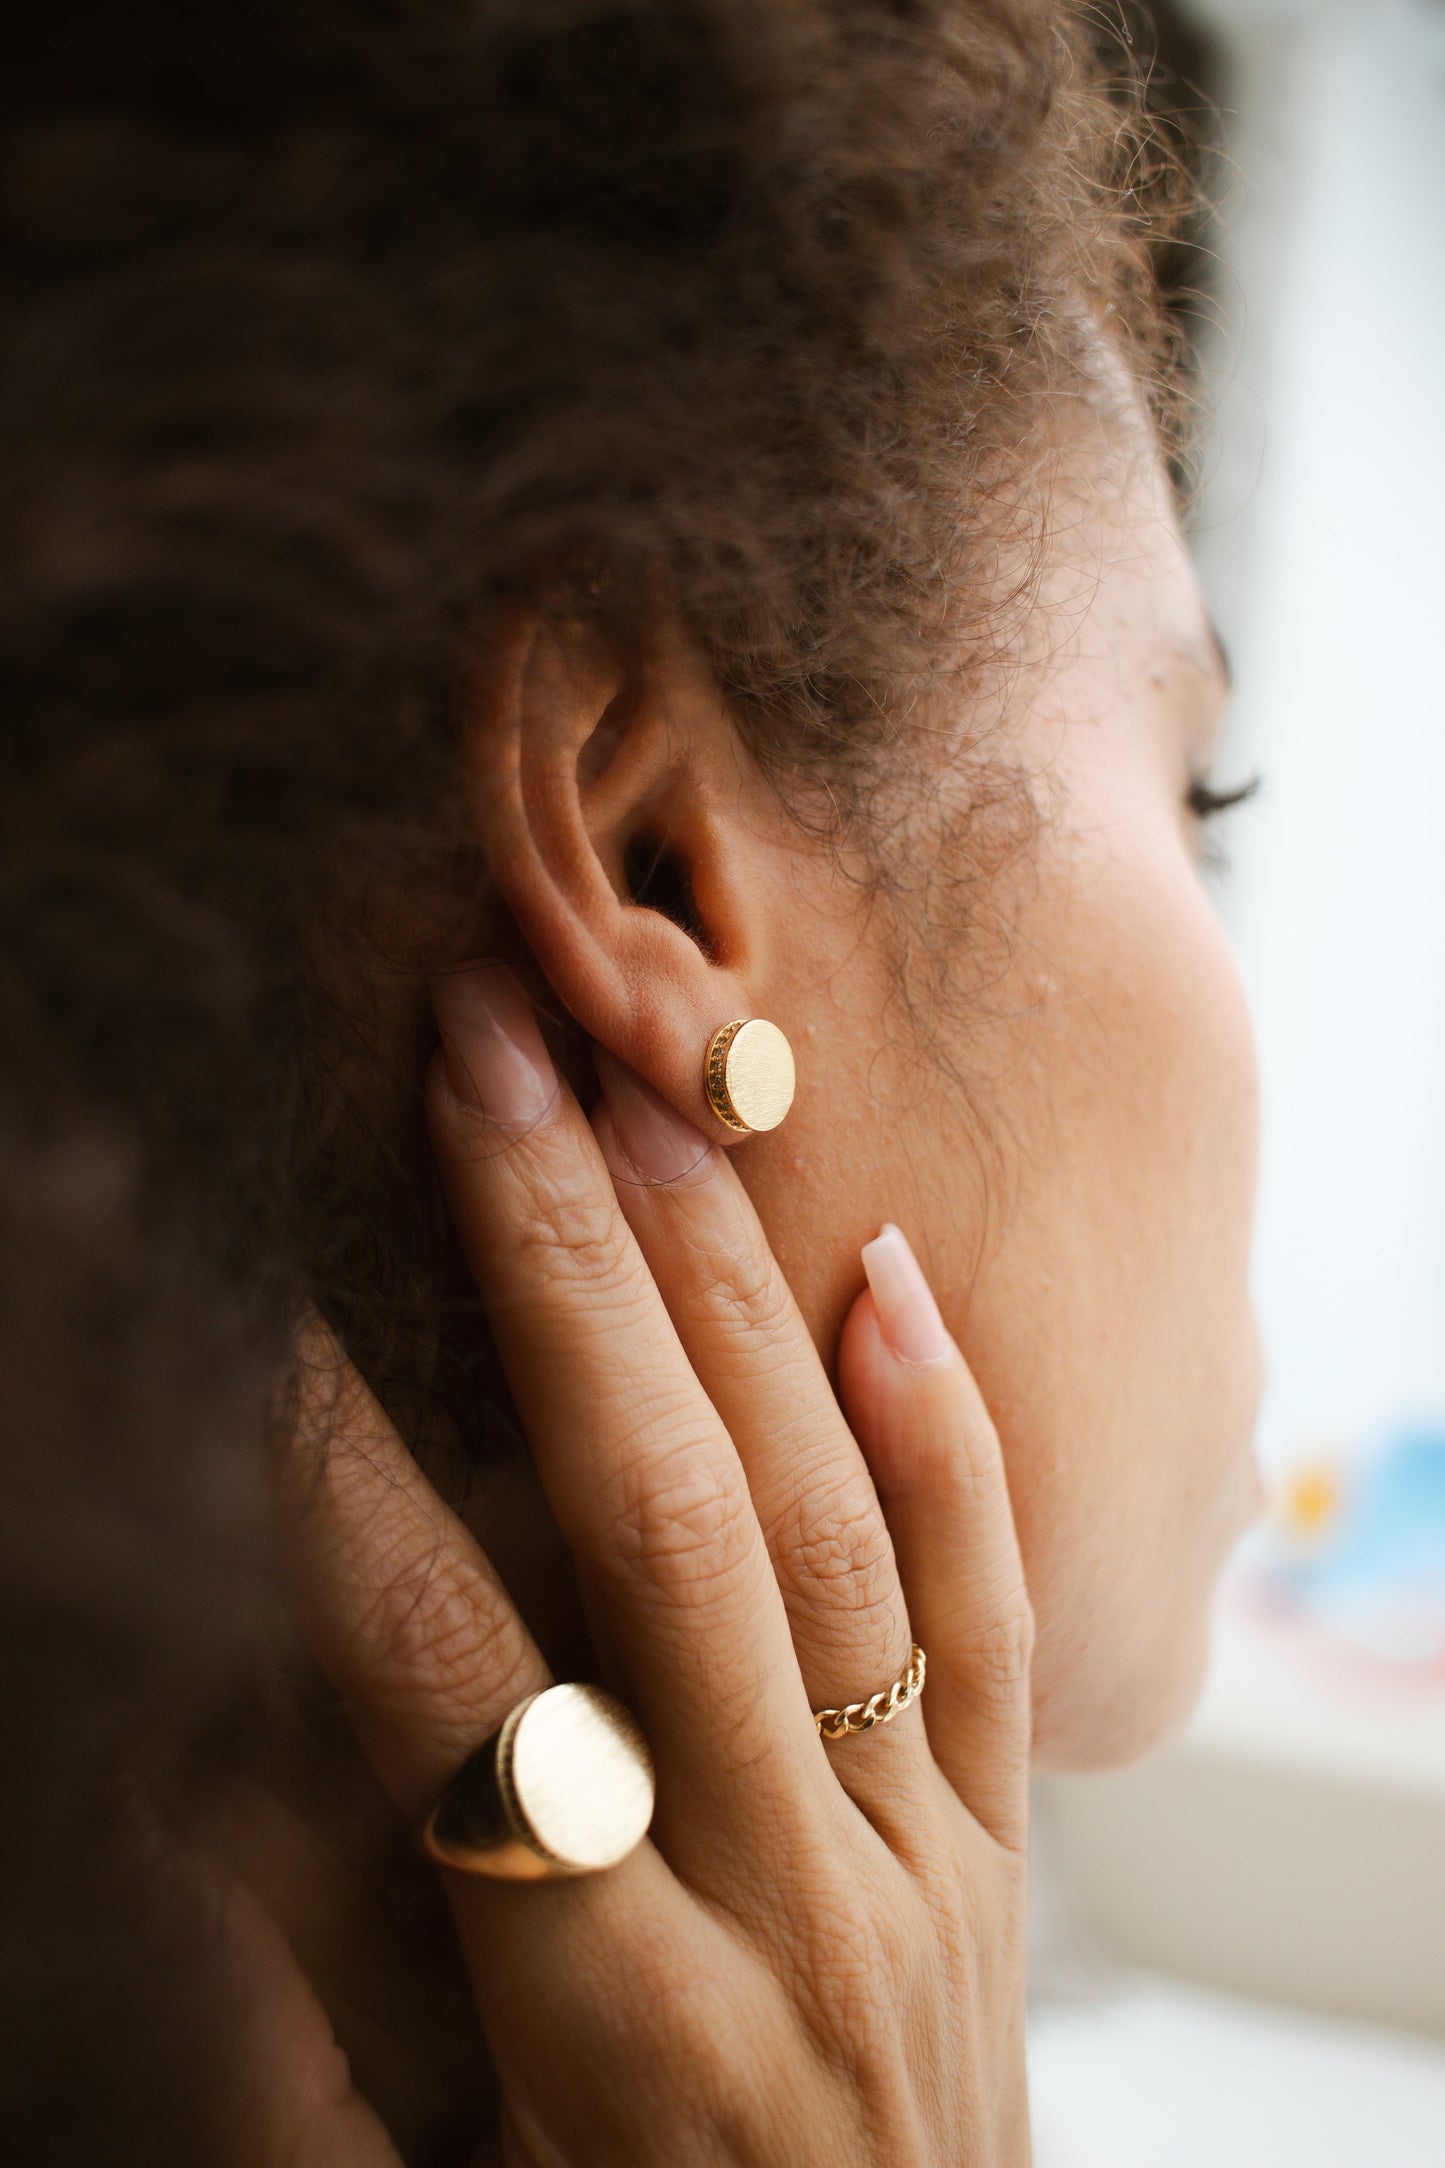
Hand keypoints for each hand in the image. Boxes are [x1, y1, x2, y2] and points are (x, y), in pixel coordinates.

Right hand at [270, 965, 1033, 2165]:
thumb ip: (308, 2000)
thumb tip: (194, 1767)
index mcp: (612, 2021)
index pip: (455, 1679)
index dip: (345, 1483)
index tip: (282, 1311)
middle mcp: (789, 1905)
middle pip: (662, 1523)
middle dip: (558, 1270)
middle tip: (485, 1064)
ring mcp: (924, 1865)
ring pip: (828, 1527)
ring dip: (725, 1292)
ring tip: (643, 1104)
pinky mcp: (1005, 1855)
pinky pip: (998, 1623)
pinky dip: (947, 1436)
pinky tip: (891, 1270)